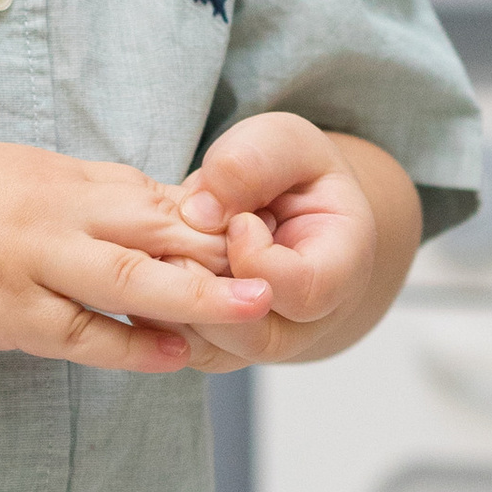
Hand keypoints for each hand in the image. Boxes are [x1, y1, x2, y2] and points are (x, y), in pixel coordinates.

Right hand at [0, 138, 280, 377]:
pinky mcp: (3, 308)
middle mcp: (55, 209)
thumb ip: (60, 198)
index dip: (214, 220)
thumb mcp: (2, 178)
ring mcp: (30, 258)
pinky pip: (81, 332)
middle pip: (162, 226)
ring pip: (133, 276)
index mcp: (57, 175)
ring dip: (202, 293)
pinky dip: (132, 345)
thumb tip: (115, 214)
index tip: (262, 241)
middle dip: (230, 250)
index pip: (155, 194)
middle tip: (291, 267)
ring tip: (257, 309)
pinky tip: (174, 355)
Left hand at [173, 114, 414, 367]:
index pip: (306, 292)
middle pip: (254, 336)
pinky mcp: (217, 348)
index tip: (239, 221)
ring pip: (210, 349)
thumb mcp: (283, 142)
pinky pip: (179, 348)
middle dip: (205, 285)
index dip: (258, 259)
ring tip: (164, 251)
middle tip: (182, 240)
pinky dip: (154, 310)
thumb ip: (251, 163)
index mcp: (342, 266)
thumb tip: (200, 212)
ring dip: (173, 300)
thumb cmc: (288, 172)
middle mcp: (307, 321)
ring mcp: (259, 341)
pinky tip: (149, 268)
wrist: (280, 206)